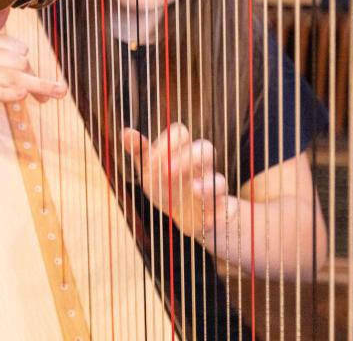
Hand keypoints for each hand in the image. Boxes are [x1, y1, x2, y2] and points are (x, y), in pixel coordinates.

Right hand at [0, 10, 66, 122]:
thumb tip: (6, 5)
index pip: (20, 49)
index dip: (31, 67)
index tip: (37, 81)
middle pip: (21, 63)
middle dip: (36, 80)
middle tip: (45, 97)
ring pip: (15, 76)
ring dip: (38, 87)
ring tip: (56, 95)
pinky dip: (10, 93)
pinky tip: (23, 95)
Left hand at [123, 123, 238, 240]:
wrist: (184, 216)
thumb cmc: (166, 185)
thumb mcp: (149, 169)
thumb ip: (138, 151)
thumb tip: (124, 132)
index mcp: (182, 151)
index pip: (180, 133)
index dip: (166, 142)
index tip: (150, 161)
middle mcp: (200, 166)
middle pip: (204, 148)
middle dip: (187, 157)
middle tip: (165, 171)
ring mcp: (211, 187)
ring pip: (219, 180)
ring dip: (207, 184)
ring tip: (193, 190)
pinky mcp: (218, 210)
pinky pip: (228, 209)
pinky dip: (220, 214)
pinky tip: (207, 222)